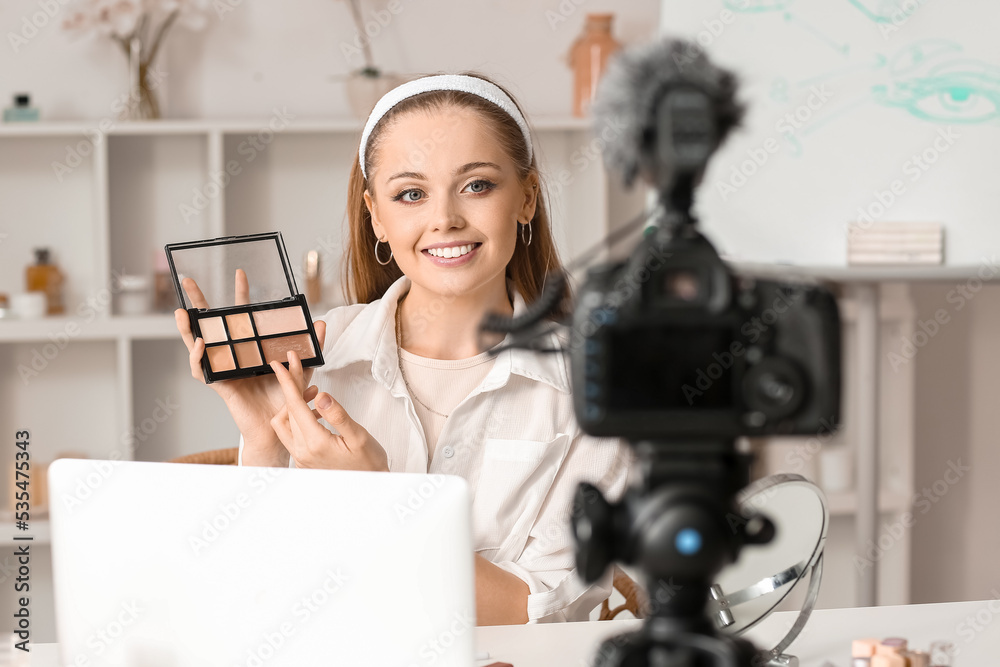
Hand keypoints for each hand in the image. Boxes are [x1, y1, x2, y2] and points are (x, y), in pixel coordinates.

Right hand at [173, 269, 326, 466]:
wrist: (280, 427)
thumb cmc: (286, 400)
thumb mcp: (301, 370)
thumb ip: (309, 348)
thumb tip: (321, 324)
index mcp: (250, 348)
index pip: (242, 317)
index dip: (241, 296)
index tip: (240, 273)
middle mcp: (232, 356)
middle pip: (212, 325)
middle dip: (199, 303)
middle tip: (188, 281)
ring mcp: (223, 369)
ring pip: (197, 346)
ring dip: (187, 329)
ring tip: (181, 312)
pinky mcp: (219, 385)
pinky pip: (203, 370)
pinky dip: (199, 357)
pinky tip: (200, 344)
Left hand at [268, 351, 388, 471]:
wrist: (370, 488)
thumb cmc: (369, 464)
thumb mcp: (359, 437)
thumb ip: (338, 415)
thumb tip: (320, 396)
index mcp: (316, 443)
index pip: (295, 406)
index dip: (287, 382)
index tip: (280, 364)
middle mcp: (302, 452)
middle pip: (288, 412)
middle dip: (290, 387)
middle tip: (296, 367)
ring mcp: (301, 458)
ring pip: (284, 424)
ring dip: (293, 404)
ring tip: (311, 391)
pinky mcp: (303, 461)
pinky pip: (292, 434)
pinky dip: (298, 418)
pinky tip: (315, 412)